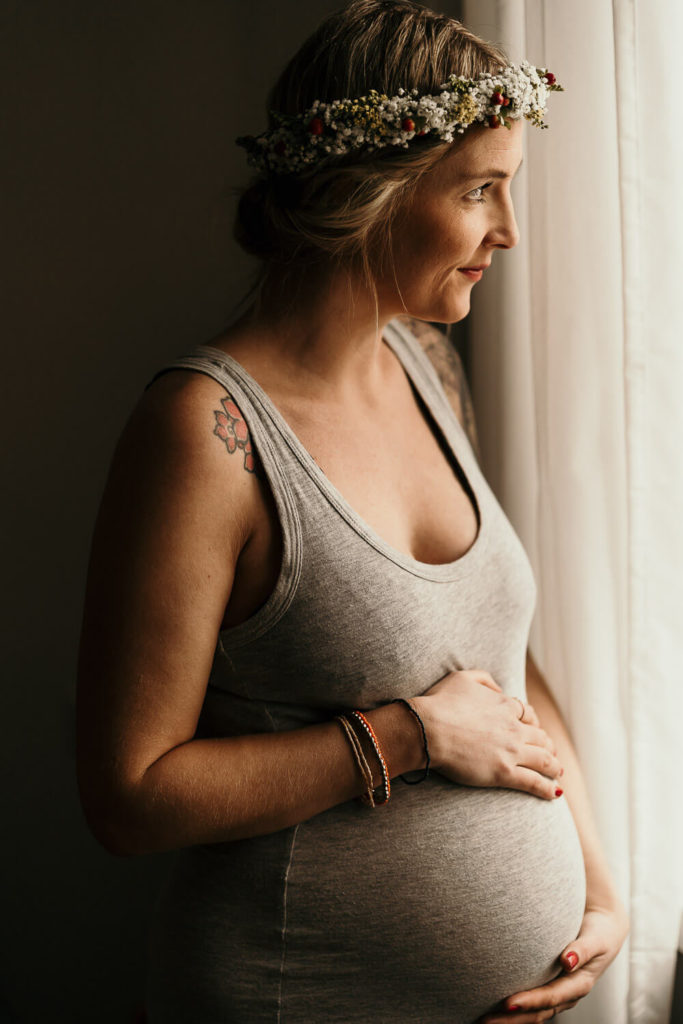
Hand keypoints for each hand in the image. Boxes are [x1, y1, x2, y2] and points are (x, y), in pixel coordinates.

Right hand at [411, 670, 563, 799]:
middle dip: (547, 745)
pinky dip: (547, 788)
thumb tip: (499, 689)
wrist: (428, 729)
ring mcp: (511, 751)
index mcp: (504, 705)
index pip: (528, 714)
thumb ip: (484, 679)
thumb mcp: (462, 677)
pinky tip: (554, 793)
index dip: (533, 722)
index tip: (534, 728)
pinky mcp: (504, 772)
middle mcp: (513, 728)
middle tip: (550, 752)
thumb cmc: (440, 703)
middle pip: (540, 737)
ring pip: (543, 760)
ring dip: (553, 766)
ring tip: (557, 772)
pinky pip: (533, 782)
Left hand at [475, 901, 629, 1021]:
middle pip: (538, 1013)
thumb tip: (567, 961)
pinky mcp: (551, 990)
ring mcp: (559, 996)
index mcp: (579, 984)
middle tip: (484, 1020)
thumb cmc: (598, 932)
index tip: (506, 1002)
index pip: (551, 996)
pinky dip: (515, 1012)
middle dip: (511, 1019)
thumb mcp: (596, 939)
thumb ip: (582, 949)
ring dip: (509, 1020)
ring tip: (482, 1020)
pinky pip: (532, 1007)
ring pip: (533, 1014)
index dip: (530, 1001)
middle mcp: (568, 995)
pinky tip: (495, 1011)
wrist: (604, 933)